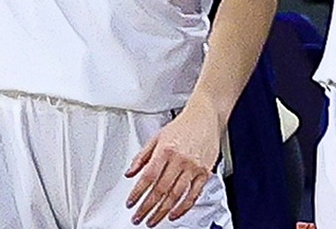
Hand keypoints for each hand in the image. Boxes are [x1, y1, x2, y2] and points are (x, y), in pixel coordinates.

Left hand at [124, 99, 222, 224]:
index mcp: (165, 150)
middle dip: (148, 207)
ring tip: (153, 220)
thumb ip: (142, 156)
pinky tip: (173, 214)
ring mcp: (193, 167)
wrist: (205, 116)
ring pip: (176, 195)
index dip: (137, 193)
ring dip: (162, 211)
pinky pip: (193, 195)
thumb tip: (130, 173)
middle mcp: (179, 160)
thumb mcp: (156, 137)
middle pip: (161, 189)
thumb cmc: (182, 125)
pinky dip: (183, 207)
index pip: (148, 177)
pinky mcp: (204, 173)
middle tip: (139, 217)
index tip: (131, 203)